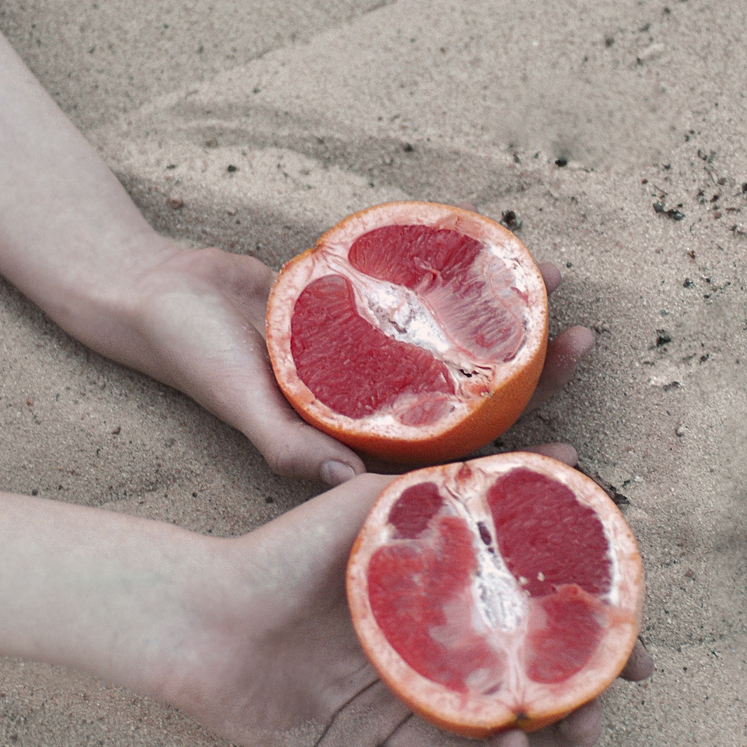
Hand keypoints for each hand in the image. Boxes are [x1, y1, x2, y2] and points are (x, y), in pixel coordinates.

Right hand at [112, 245, 594, 486]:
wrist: (160, 292)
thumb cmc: (190, 353)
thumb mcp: (235, 396)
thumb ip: (282, 441)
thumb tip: (344, 480)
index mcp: (350, 445)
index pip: (441, 467)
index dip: (506, 467)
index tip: (574, 455)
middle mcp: (368, 411)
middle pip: (466, 407)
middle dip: (531, 381)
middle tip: (585, 344)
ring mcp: (367, 363)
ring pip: (453, 355)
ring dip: (509, 332)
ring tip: (560, 300)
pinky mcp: (359, 317)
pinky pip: (420, 306)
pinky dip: (459, 290)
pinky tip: (503, 266)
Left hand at [167, 457, 651, 746]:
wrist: (196, 612)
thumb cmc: (281, 556)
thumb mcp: (367, 510)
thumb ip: (441, 490)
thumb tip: (538, 455)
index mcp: (420, 616)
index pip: (511, 639)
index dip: (569, 652)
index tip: (625, 655)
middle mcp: (402, 667)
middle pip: (495, 704)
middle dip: (550, 718)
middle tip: (587, 722)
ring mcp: (368, 716)